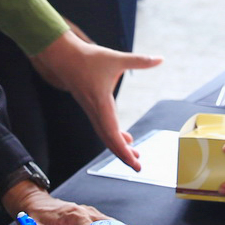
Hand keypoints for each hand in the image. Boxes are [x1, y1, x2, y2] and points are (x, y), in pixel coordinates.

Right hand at [29, 28, 161, 170]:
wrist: (64, 57)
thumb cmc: (89, 58)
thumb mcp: (117, 58)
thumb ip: (140, 60)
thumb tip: (161, 59)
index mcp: (101, 104)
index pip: (112, 133)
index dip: (123, 150)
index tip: (134, 162)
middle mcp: (96, 111)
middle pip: (109, 140)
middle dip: (123, 155)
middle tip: (138, 167)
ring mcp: (92, 111)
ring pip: (106, 135)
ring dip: (119, 147)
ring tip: (135, 157)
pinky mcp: (92, 107)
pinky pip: (103, 127)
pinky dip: (115, 135)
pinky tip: (126, 139)